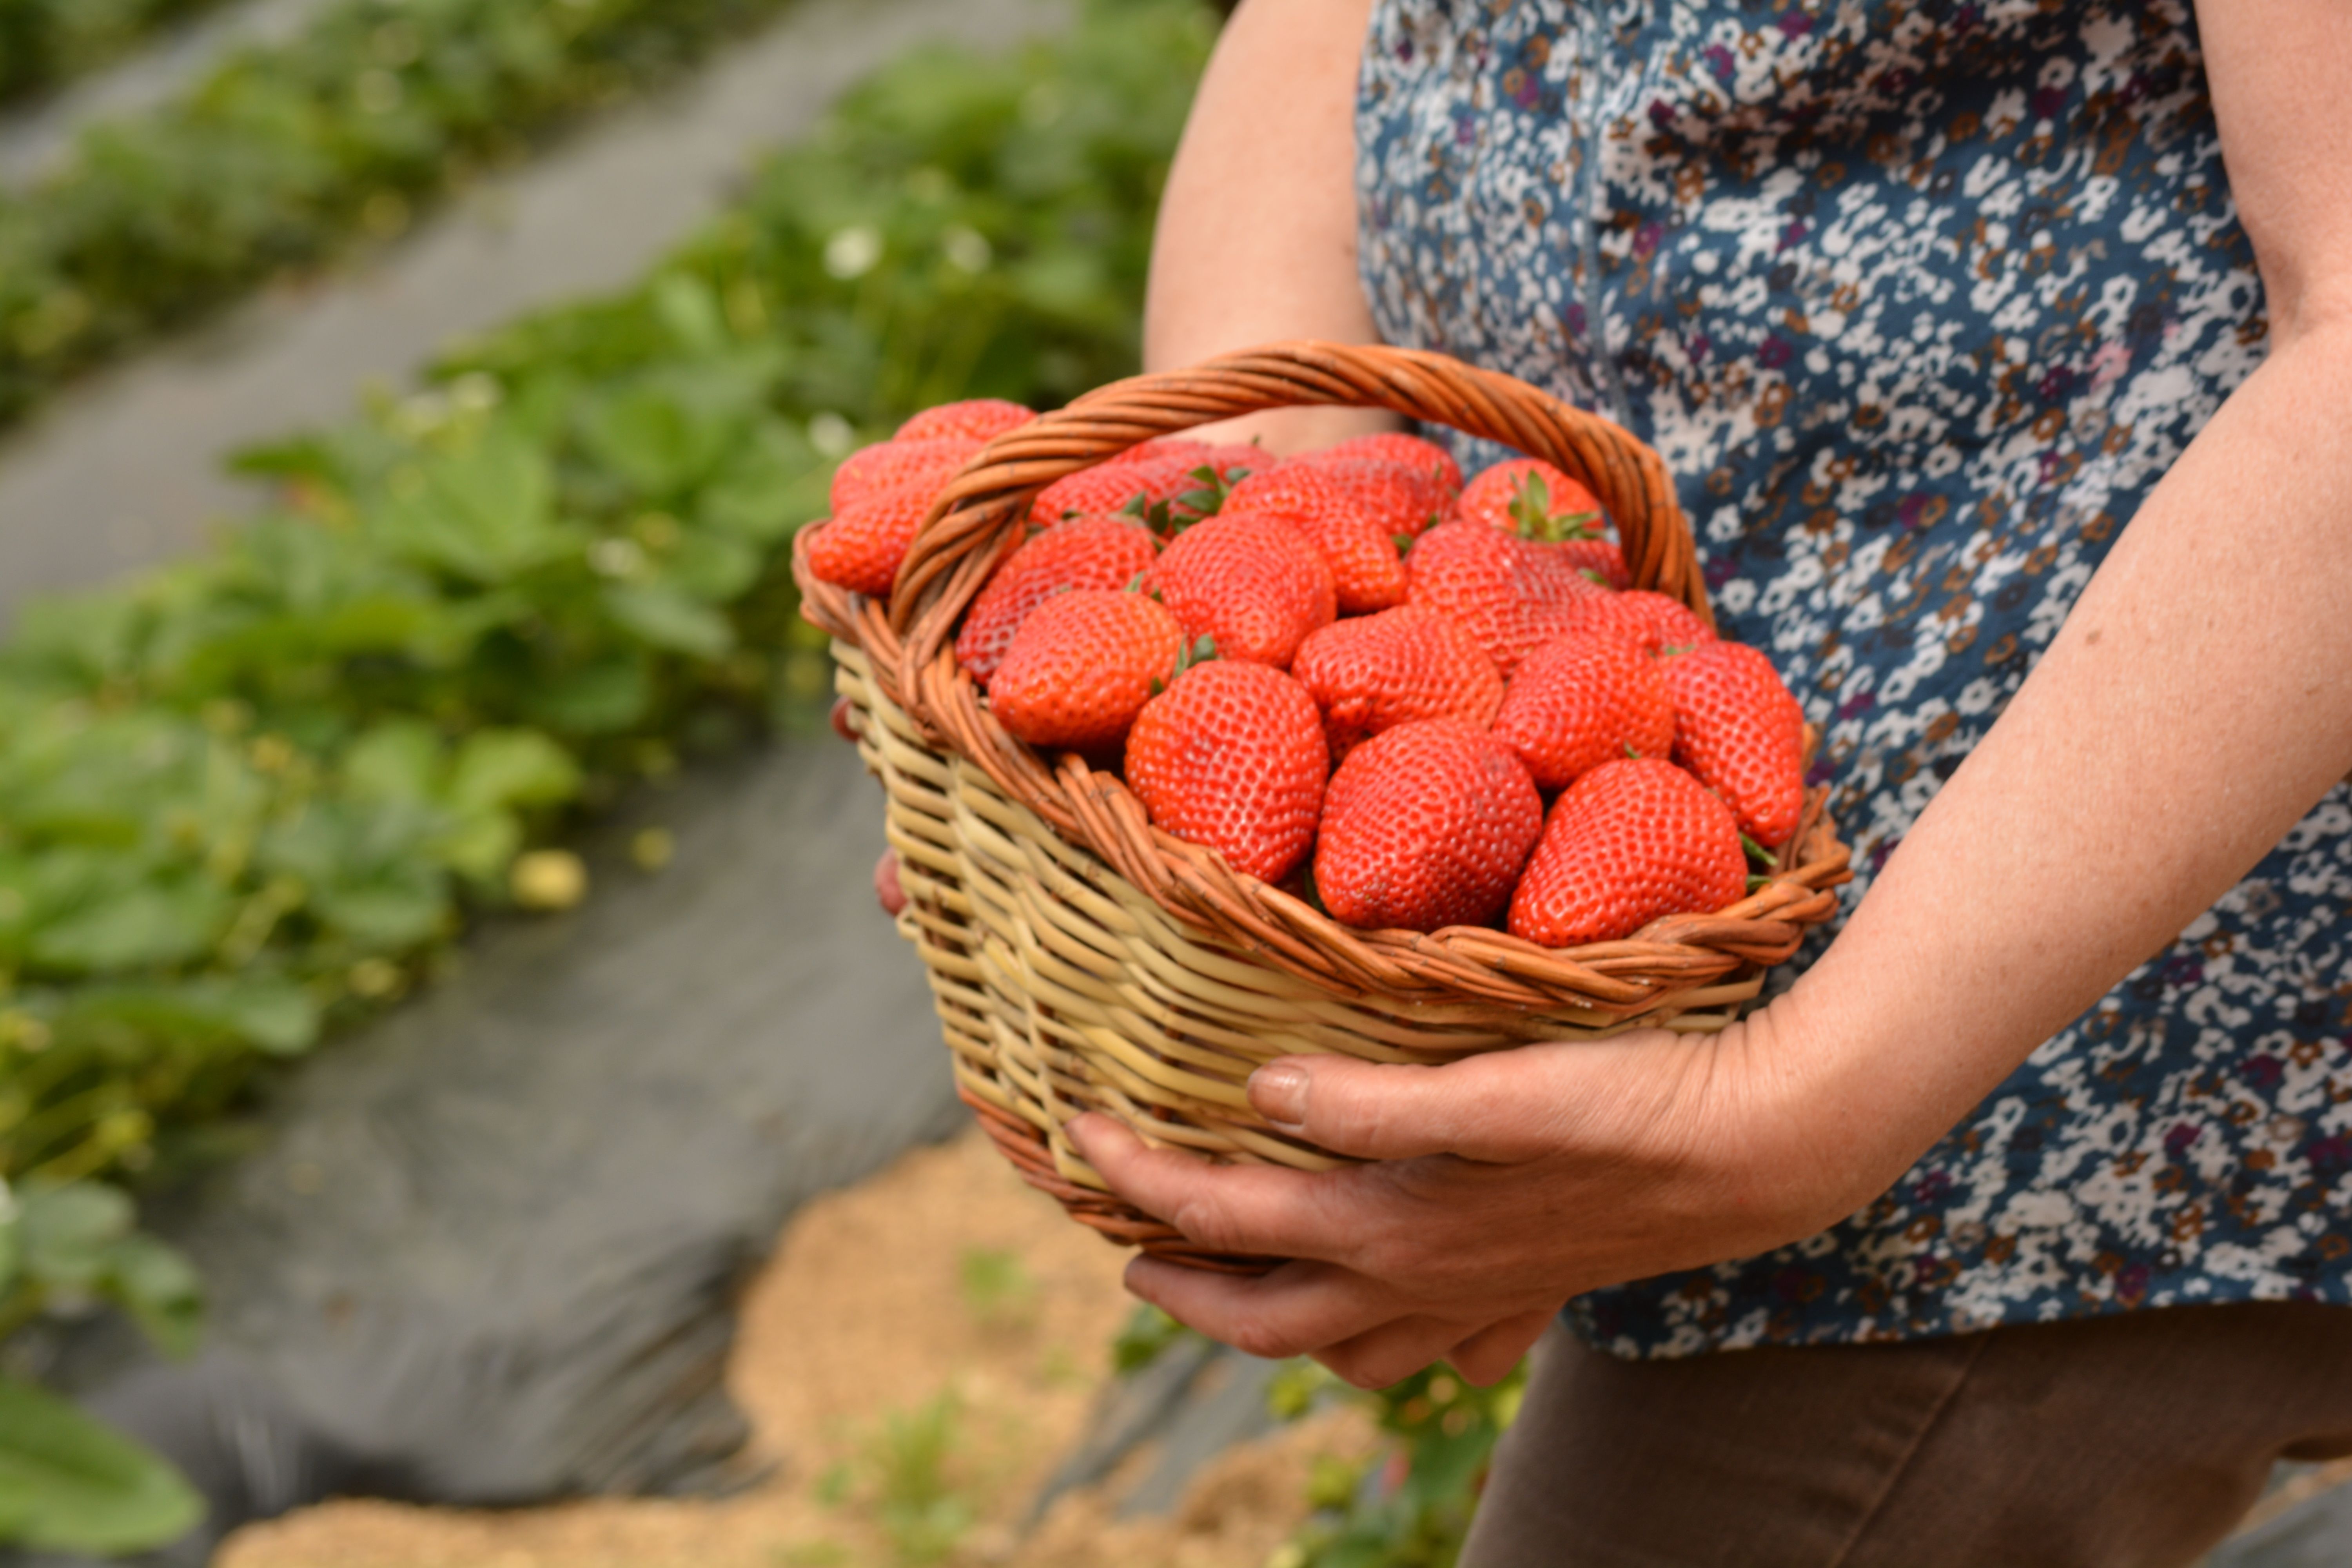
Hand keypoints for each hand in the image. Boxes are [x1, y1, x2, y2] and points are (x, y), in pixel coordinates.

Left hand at [1068, 1001, 1913, 1389]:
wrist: (1759, 1151)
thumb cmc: (1630, 1105)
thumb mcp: (1499, 1092)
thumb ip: (1375, 1105)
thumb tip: (1260, 1095)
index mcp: (1393, 1227)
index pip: (1223, 1214)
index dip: (1136, 1179)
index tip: (1076, 1133)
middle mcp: (1422, 1281)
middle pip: (1261, 1316)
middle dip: (1175, 1285)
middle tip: (1121, 1247)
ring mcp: (1477, 1299)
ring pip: (1342, 1347)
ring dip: (1271, 1318)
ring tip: (1233, 1275)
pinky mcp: (1528, 1290)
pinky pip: (1432, 1347)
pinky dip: (1383, 1338)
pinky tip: (1384, 1304)